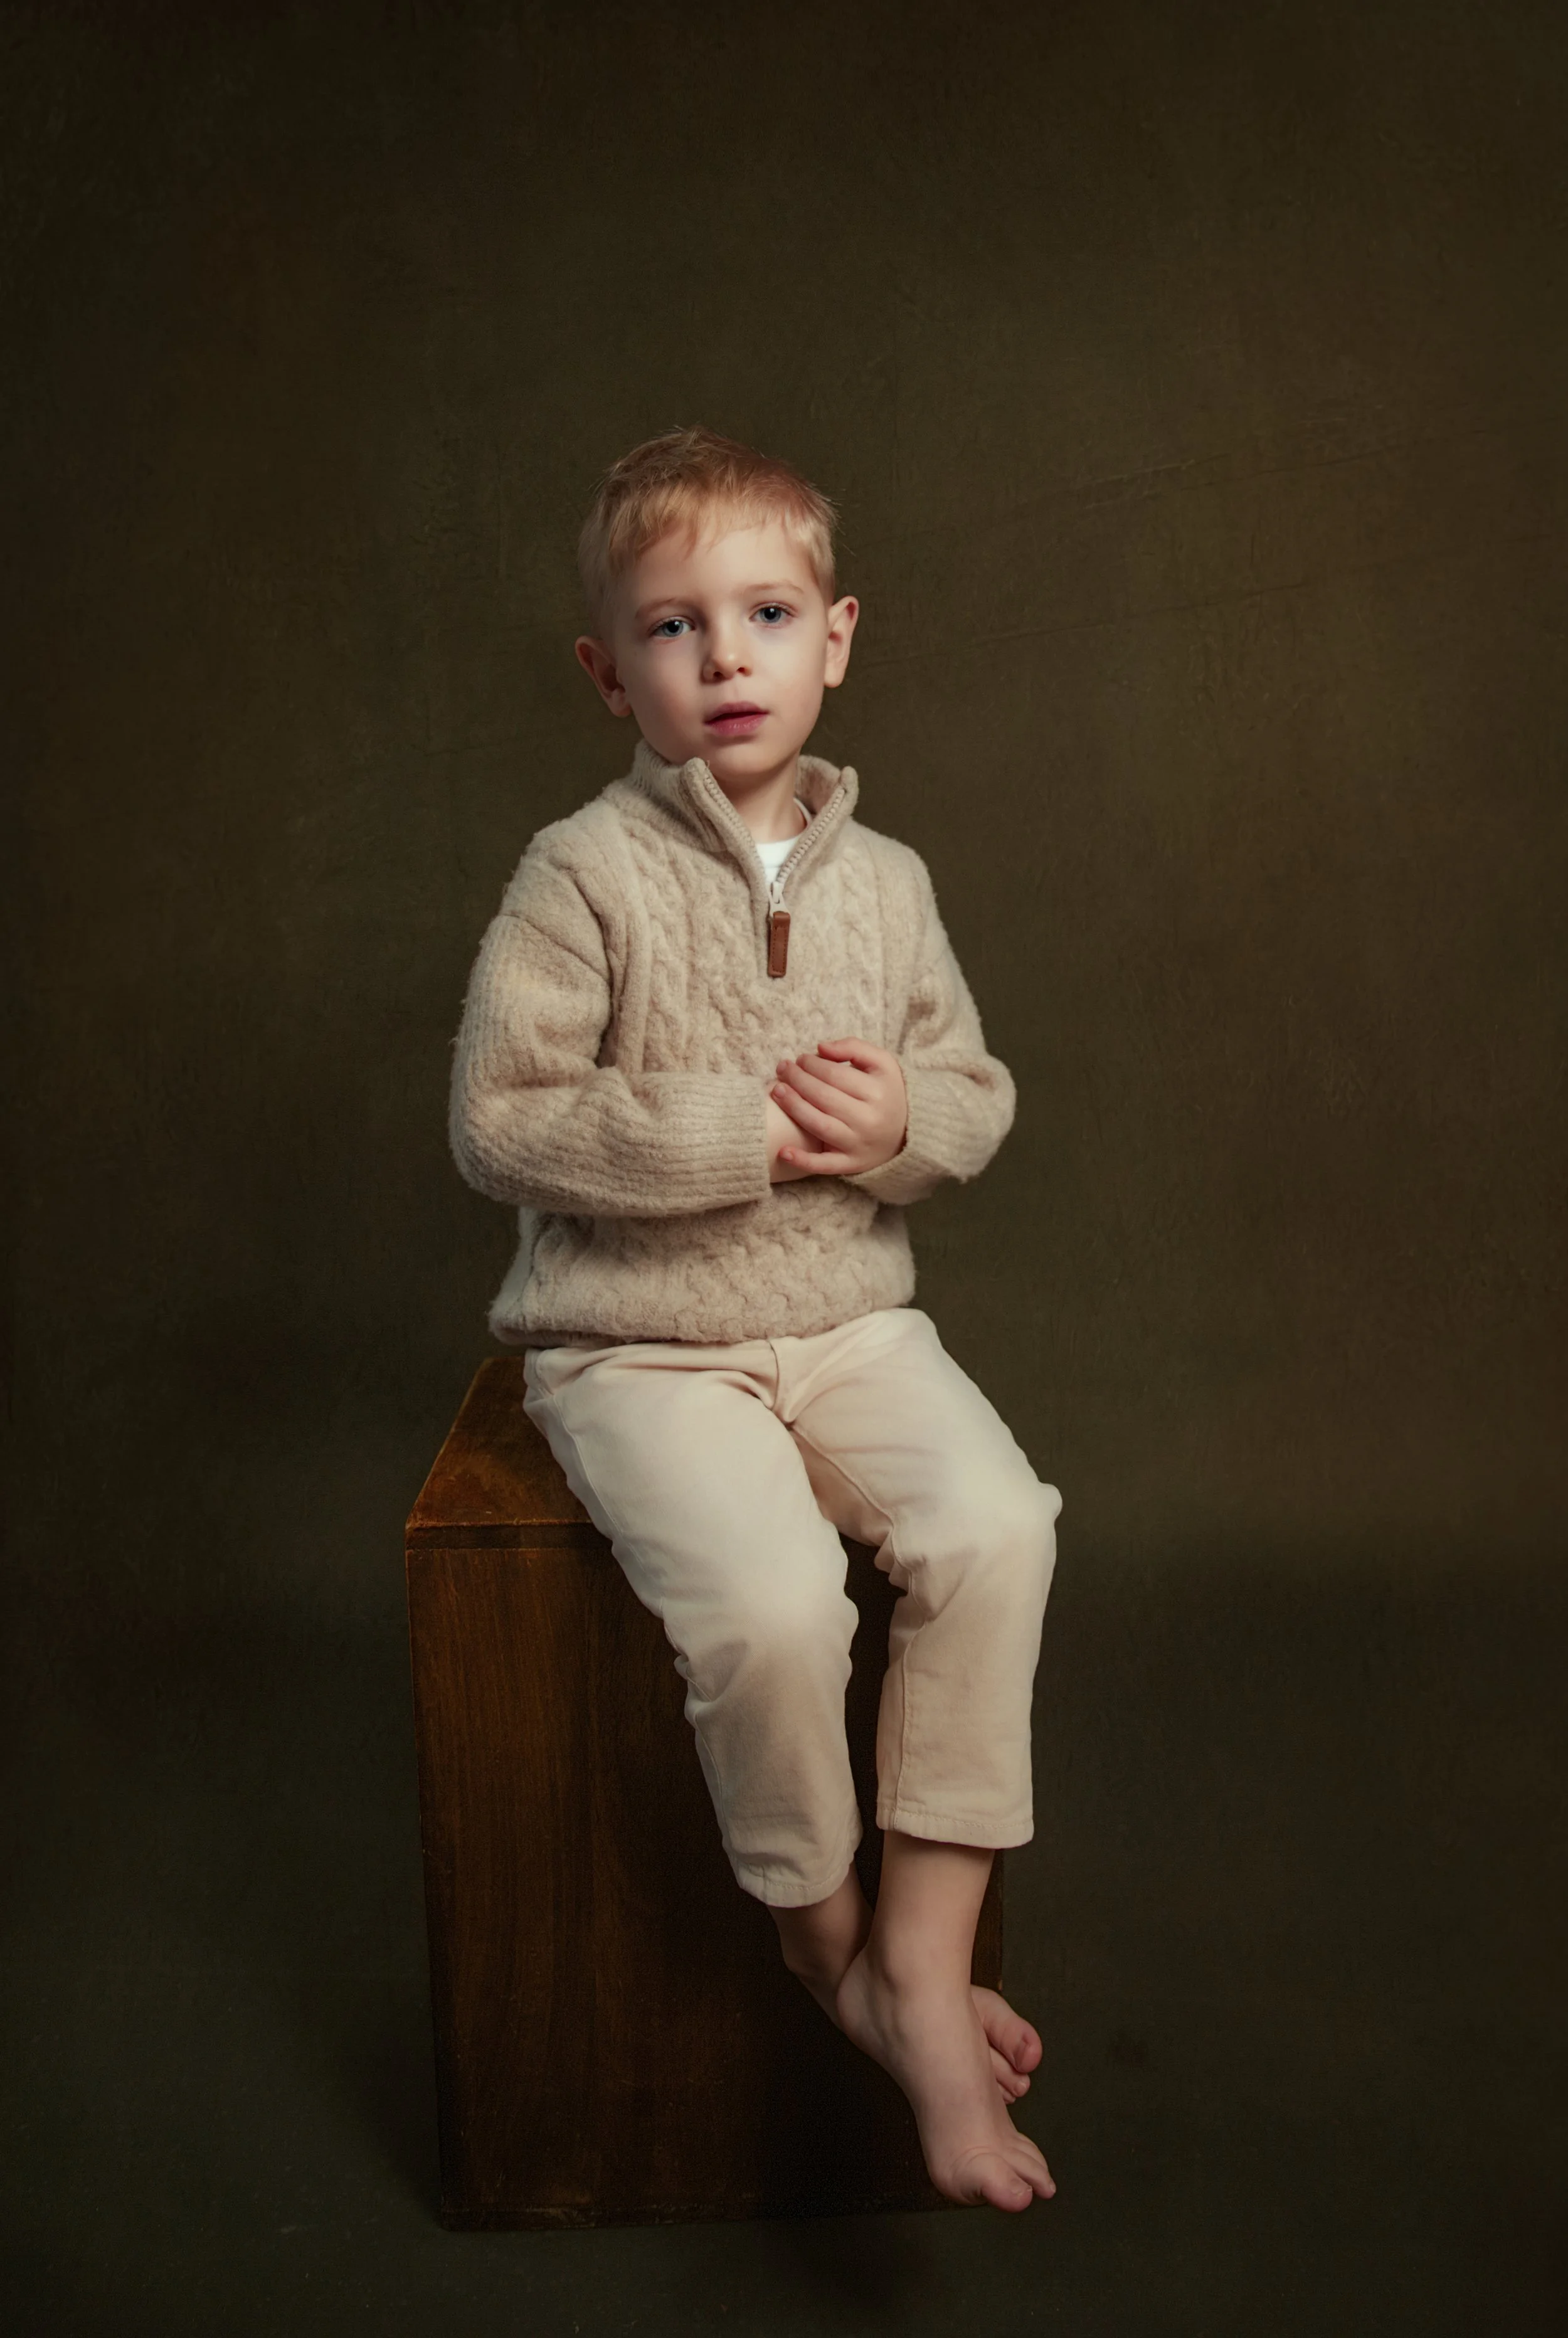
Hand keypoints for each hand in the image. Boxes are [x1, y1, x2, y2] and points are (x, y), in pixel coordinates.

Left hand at [769, 1038, 907, 1177]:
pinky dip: (803, 1161)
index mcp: (877, 1092)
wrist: (908, 1132)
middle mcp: (868, 1119)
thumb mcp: (882, 1063)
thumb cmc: (886, 1092)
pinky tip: (782, 1152)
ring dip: (793, 1108)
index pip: (834, 1075)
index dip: (811, 1064)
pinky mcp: (851, 1164)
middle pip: (822, 1097)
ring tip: (776, 1091)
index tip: (800, 1059)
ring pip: (818, 1125)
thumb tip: (820, 1047)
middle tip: (783, 1069)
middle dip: (797, 1080)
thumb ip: (853, 1047)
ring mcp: (858, 1144)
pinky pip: (824, 1165)